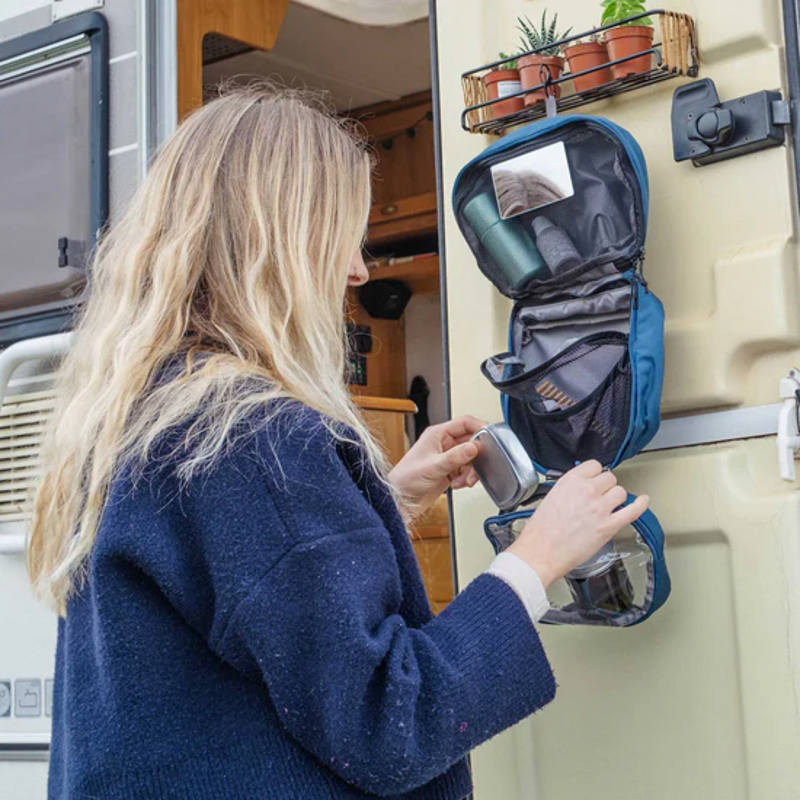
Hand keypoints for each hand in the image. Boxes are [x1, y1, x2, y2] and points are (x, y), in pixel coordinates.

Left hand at [388, 416, 485, 518]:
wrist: (400, 500)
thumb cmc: (405, 479)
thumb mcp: (434, 466)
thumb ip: (456, 456)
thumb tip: (474, 447)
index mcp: (437, 434)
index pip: (464, 423)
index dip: (479, 428)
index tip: (490, 438)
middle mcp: (442, 443)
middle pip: (470, 442)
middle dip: (476, 457)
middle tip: (477, 467)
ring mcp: (446, 457)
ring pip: (470, 458)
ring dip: (471, 471)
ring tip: (464, 481)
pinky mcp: (448, 471)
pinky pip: (466, 471)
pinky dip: (465, 478)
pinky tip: (457, 484)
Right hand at [507, 460, 648, 587]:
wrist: (541, 552)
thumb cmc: (541, 530)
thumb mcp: (551, 497)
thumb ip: (570, 488)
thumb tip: (583, 487)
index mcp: (571, 481)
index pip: (595, 466)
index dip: (596, 475)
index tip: (595, 480)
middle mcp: (587, 490)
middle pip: (610, 478)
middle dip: (605, 487)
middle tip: (599, 498)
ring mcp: (600, 508)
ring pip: (620, 492)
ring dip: (615, 499)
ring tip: (607, 508)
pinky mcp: (609, 526)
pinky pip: (633, 511)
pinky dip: (640, 505)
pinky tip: (643, 501)